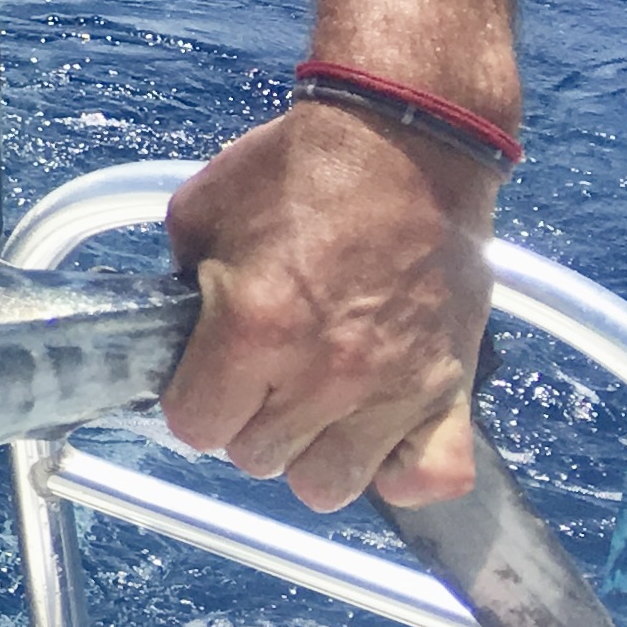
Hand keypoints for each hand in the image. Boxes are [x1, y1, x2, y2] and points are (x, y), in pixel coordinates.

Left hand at [161, 99, 498, 511]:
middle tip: (261, 370)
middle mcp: (326, 372)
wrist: (403, 143)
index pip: (196, 426)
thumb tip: (176, 336)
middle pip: (258, 458)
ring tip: (314, 398)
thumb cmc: (297, 171)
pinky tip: (377, 427)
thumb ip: (180, 287)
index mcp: (255, 328)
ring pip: (329, 483)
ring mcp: (395, 388)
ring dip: (312, 449)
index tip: (204, 372)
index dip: (191, 400)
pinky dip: (400, 466)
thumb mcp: (199, 214)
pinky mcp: (451, 389)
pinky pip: (429, 477)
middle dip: (246, 418)